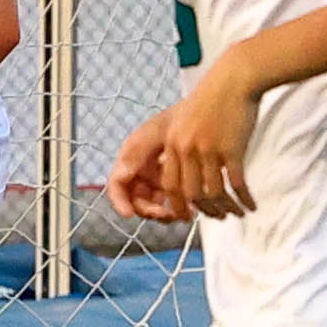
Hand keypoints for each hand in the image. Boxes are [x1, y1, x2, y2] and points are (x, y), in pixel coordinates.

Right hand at [105, 105, 185, 221]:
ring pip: (155, 206)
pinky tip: (193, 207)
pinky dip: (180, 208)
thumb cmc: (181, 117)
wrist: (209, 113)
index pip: (117, 185)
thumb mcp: (157, 131)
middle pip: (137, 201)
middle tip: (167, 213)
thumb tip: (122, 174)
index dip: (120, 202)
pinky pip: (173, 204)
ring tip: (184, 212)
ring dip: (166, 213)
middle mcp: (141, 172)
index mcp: (131, 159)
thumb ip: (138, 151)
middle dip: (150, 211)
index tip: (129, 213)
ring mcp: (158, 180)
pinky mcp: (176, 185)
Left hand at [159, 57, 261, 219]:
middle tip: (215, 218)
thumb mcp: (185, 120)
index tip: (187, 215)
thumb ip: (181, 145)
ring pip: (213, 193)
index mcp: (172, 143)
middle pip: (189, 193)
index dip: (178, 204)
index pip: (169, 185)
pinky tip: (250, 206)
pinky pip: (236, 184)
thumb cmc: (212, 98)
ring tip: (235, 214)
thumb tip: (186, 170)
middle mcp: (185, 149)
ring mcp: (208, 150)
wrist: (235, 79)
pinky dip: (243, 199)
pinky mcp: (231, 150)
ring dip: (225, 208)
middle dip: (203, 211)